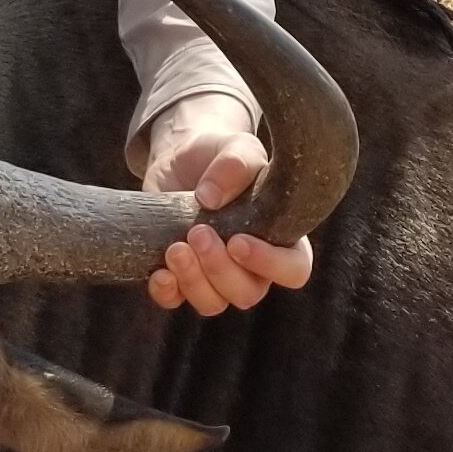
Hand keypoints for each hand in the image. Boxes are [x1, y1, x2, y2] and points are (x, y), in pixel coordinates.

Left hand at [137, 92, 313, 315]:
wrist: (181, 158)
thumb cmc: (221, 155)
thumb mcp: (235, 148)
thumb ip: (234, 165)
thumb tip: (210, 198)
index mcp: (281, 238)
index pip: (294, 270)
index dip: (271, 266)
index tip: (238, 242)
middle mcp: (253, 266)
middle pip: (248, 293)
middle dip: (220, 269)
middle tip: (199, 233)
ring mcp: (216, 276)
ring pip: (213, 303)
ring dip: (193, 281)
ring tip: (175, 248)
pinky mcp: (181, 277)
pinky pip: (176, 300)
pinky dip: (166, 292)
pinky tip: (158, 272)